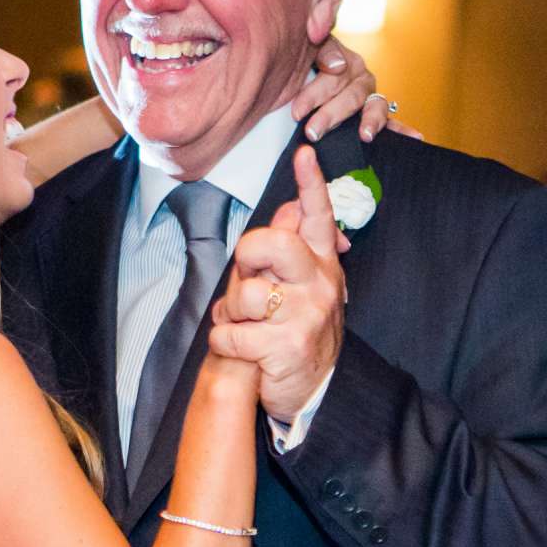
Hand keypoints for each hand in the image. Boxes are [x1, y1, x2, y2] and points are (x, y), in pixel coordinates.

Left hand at [208, 145, 344, 423]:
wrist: (314, 392)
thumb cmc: (299, 332)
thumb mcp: (304, 287)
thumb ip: (291, 248)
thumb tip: (288, 207)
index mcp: (322, 264)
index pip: (318, 217)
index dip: (311, 184)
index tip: (303, 153)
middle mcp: (320, 285)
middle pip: (273, 244)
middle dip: (247, 256)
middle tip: (249, 277)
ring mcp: (306, 316)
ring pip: (246, 294)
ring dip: (232, 313)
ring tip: (246, 326)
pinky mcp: (287, 347)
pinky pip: (231, 333)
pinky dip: (224, 342)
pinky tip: (241, 350)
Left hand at [289, 36, 422, 143]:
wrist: (287, 92)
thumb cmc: (293, 74)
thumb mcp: (303, 54)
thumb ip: (322, 50)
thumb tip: (338, 65)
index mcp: (342, 58)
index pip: (335, 74)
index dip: (314, 94)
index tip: (298, 112)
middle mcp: (359, 76)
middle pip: (352, 95)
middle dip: (331, 114)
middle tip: (313, 132)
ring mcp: (369, 97)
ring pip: (374, 108)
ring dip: (369, 122)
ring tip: (365, 135)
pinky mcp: (374, 117)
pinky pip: (392, 123)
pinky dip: (403, 130)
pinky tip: (416, 137)